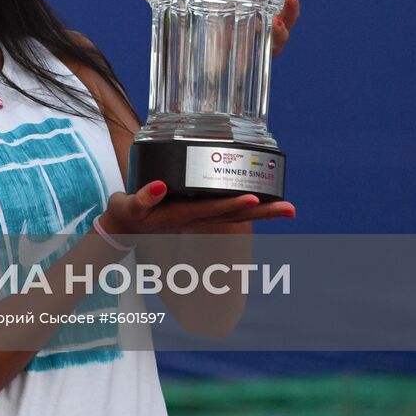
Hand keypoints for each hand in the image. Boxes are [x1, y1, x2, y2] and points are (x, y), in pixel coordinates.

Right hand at [100, 180, 294, 236]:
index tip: (253, 199)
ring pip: (238, 216)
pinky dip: (250, 208)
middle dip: (262, 212)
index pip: (212, 210)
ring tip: (288, 208)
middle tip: (290, 209)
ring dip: (263, 213)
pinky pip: (230, 211)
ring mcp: (201, 217)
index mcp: (182, 216)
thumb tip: (159, 186)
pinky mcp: (200, 212)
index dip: (232, 205)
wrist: (125, 229)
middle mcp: (197, 219)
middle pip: (235, 217)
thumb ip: (142, 198)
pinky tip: (267, 201)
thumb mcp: (128, 207)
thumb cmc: (126, 216)